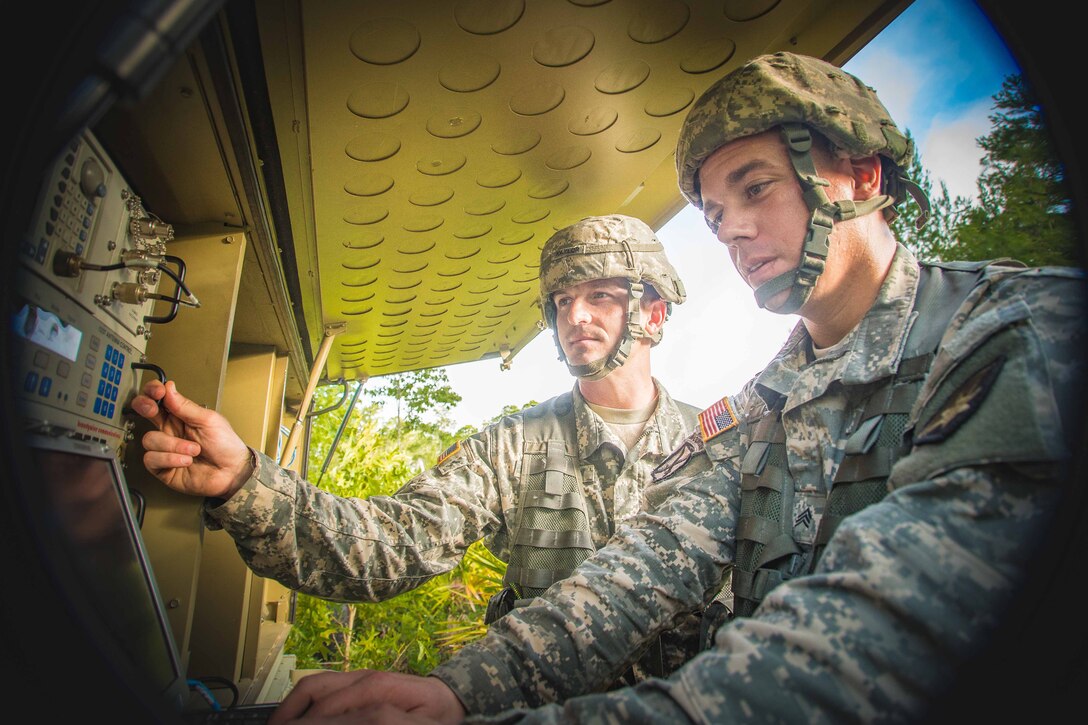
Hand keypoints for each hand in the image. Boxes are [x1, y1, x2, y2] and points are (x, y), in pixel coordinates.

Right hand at [129, 379, 252, 498]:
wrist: (232, 472)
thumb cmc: (226, 446)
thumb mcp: (209, 420)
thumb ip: (186, 406)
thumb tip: (170, 388)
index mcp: (181, 416)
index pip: (160, 399)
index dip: (153, 391)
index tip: (158, 391)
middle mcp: (170, 431)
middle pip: (144, 412)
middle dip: (144, 407)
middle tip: (153, 409)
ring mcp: (165, 448)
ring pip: (150, 439)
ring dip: (173, 445)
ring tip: (193, 450)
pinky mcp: (163, 467)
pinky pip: (152, 459)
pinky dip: (170, 459)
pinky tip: (185, 461)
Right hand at [268, 670, 465, 724]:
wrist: (446, 697)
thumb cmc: (434, 714)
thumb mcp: (415, 724)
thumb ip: (380, 719)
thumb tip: (352, 717)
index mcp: (377, 688)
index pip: (329, 706)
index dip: (306, 721)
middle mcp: (363, 677)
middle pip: (315, 691)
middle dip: (290, 714)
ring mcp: (358, 676)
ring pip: (313, 685)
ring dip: (291, 706)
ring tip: (278, 724)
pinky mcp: (356, 679)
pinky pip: (322, 684)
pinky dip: (303, 700)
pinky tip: (297, 716)